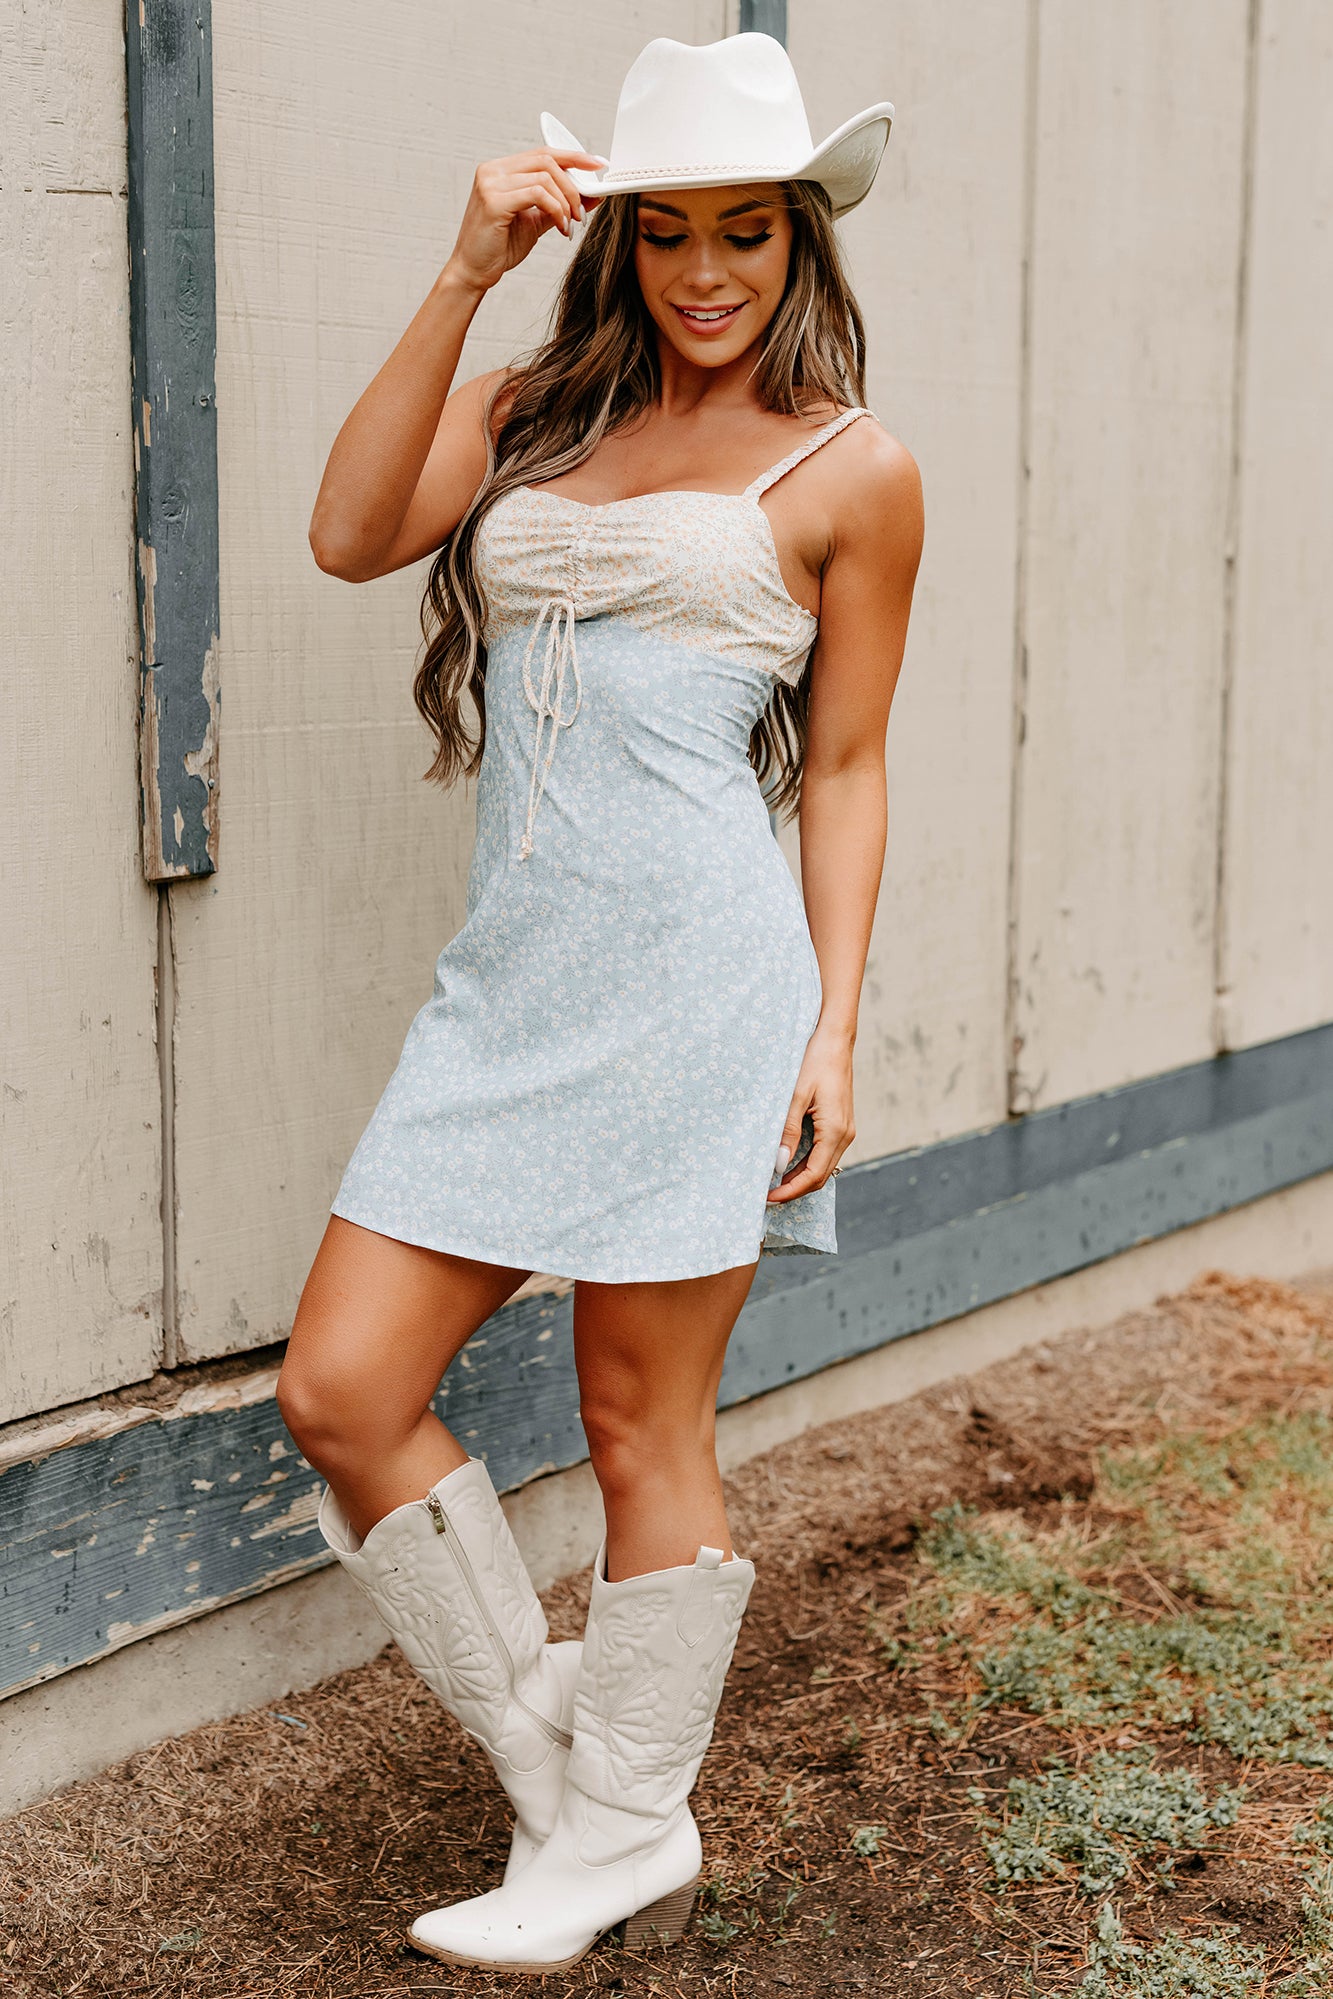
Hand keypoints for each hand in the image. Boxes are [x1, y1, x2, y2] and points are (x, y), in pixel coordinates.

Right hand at [442, 148, 607, 294]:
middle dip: (573, 186)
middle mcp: (493, 170)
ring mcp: (491, 183)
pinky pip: (536, 194)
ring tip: (569, 225)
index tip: (598, 164)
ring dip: (566, 202)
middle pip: (547, 161)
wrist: (474, 271)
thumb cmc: (500, 247)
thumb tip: (591, 195)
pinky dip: (556, 210)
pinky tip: (560, 228)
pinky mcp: (493, 201)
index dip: (574, 156)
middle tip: (582, 213)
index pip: (543, 153)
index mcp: (501, 170)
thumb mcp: (536, 221)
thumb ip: (559, 205)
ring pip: (544, 178)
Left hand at [765, 1028, 854, 1204]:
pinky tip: (788, 1163)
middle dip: (794, 1190)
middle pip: (821, 1177)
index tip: (768, 1197)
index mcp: (836, 1131)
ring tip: (774, 1182)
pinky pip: (825, 1154)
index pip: (814, 1176)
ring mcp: (846, 1131)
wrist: (834, 1041)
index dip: (791, 1191)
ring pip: (823, 1167)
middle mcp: (846, 1135)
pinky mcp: (841, 1125)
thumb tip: (779, 1164)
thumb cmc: (814, 1062)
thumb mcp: (795, 1096)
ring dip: (800, 1178)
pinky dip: (807, 1165)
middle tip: (767, 1195)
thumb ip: (788, 1131)